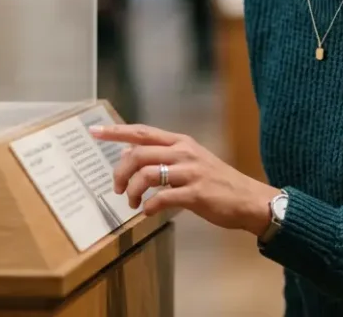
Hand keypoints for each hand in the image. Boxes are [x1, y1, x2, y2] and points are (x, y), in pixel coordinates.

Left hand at [91, 123, 280, 235]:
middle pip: (139, 153)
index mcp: (182, 143)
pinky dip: (149, 207)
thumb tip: (130, 154)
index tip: (94, 131)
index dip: (116, 131)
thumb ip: (163, 157)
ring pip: (147, 174)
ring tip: (133, 203)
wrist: (248, 199)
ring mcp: (190, 172)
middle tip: (118, 188)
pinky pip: (162, 198)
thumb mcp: (191, 161)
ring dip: (133, 191)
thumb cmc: (217, 182)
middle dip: (121, 172)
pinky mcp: (196, 193)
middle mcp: (184, 153)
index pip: (142, 132)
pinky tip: (149, 212)